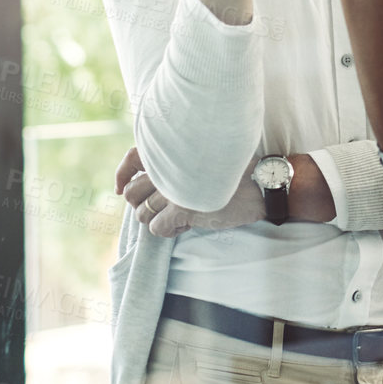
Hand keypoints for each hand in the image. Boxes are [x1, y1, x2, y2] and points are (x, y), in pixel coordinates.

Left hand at [116, 145, 265, 237]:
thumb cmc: (238, 172)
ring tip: (177, 218)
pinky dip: (168, 231)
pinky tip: (184, 226)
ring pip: (142, 213)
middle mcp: (170, 169)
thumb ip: (180, 162)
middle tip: (161, 209)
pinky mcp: (182, 209)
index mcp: (174, 152)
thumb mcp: (207, 158)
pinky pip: (157, 228)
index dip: (122, 174)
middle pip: (132, 193)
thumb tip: (153, 182)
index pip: (133, 157)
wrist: (261, 185)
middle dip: (141, 205)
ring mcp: (174, 189)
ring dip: (157, 220)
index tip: (121, 189)